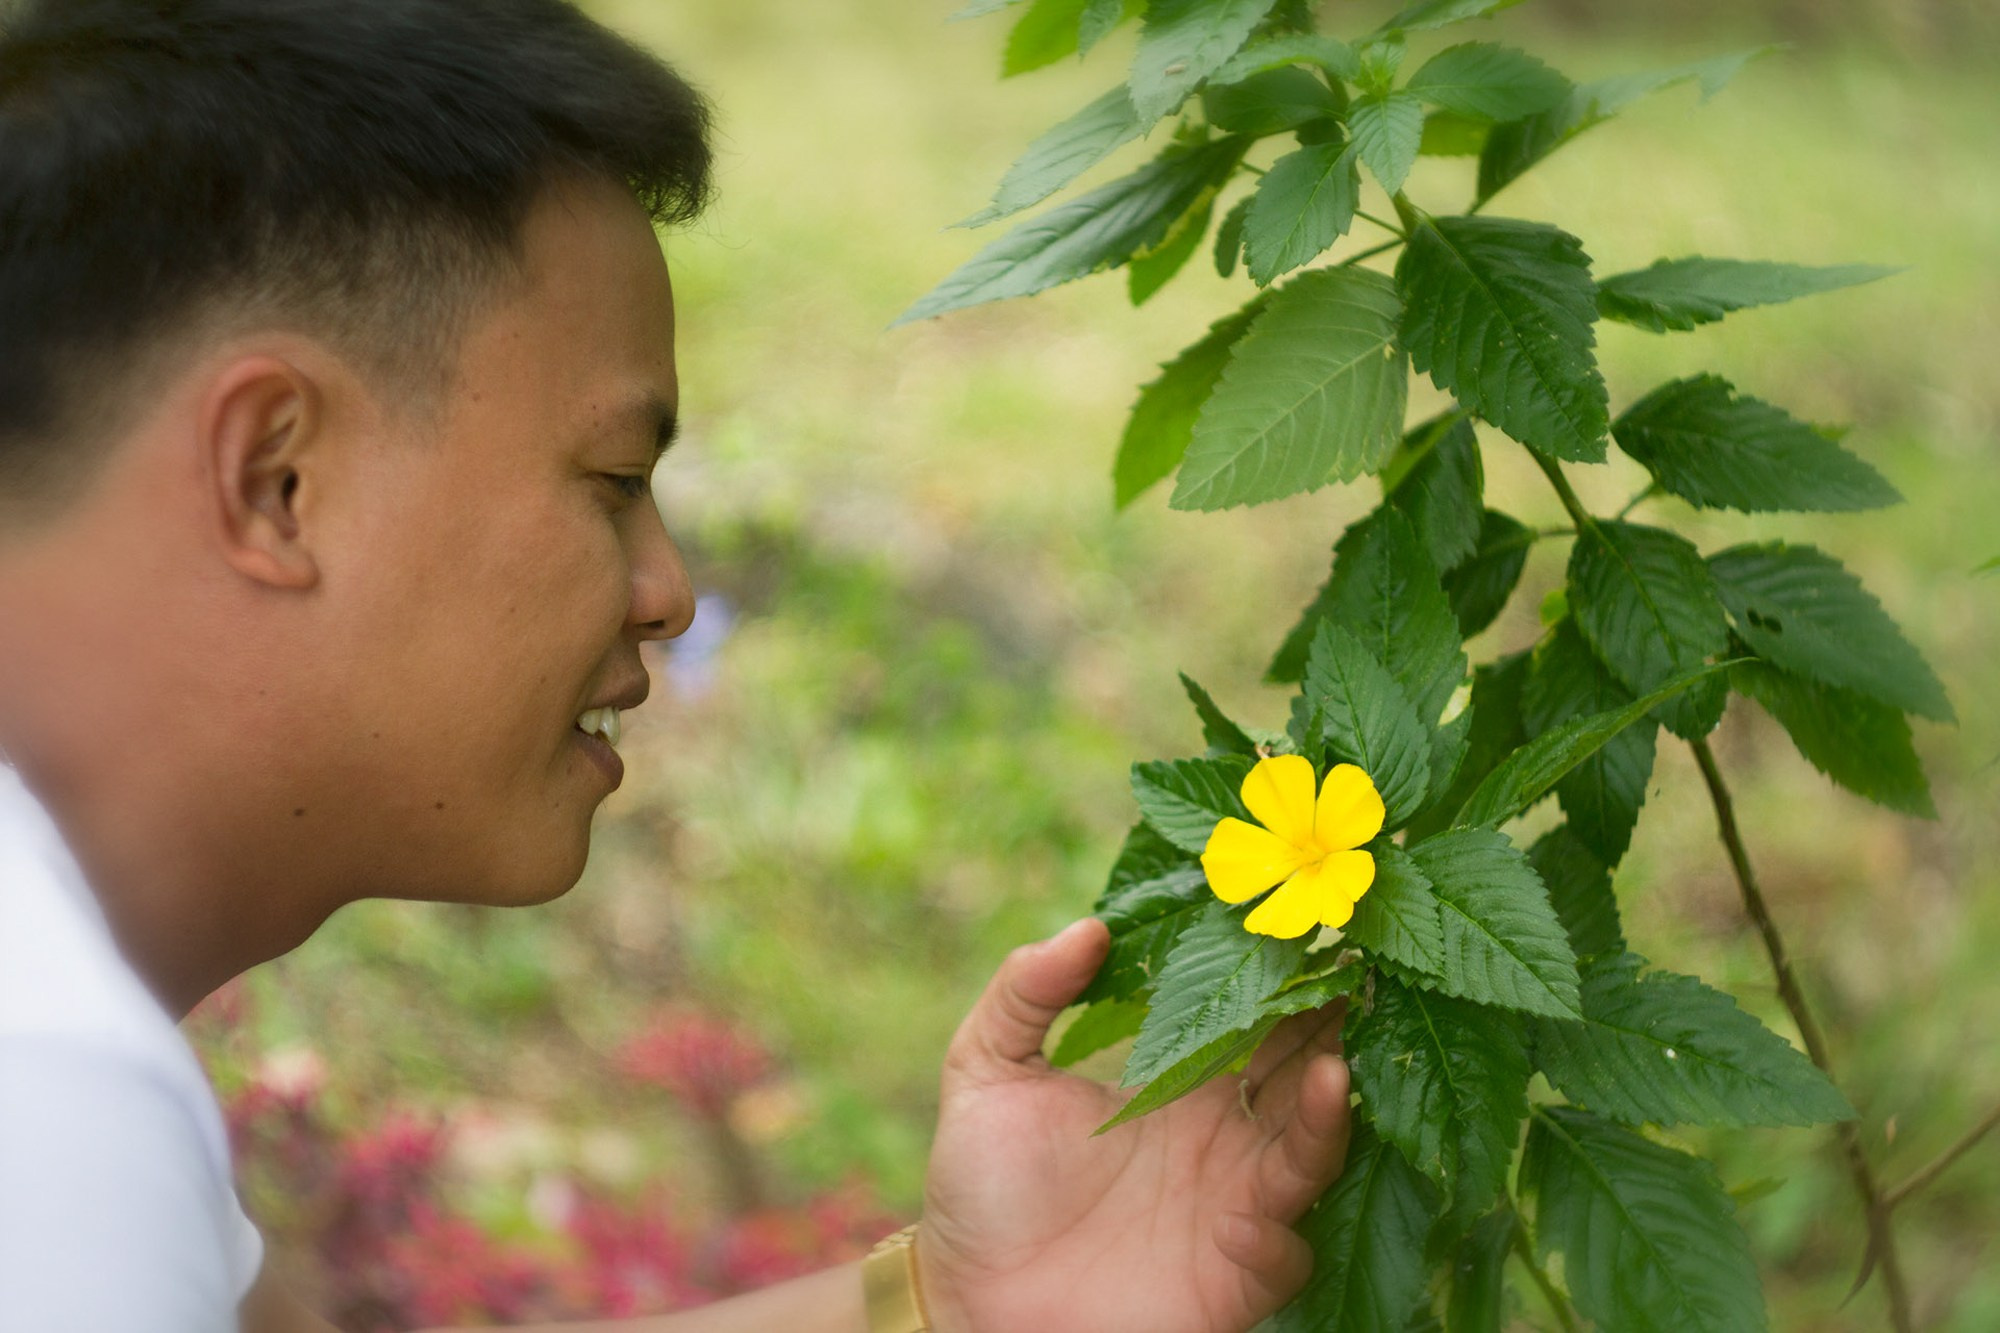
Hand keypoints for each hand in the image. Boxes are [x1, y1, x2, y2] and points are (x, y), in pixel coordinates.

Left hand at [916, 918, 1352, 1332]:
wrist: (970, 1301)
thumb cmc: (981, 1189)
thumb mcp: (986, 1072)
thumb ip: (1026, 993)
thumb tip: (1091, 927)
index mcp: (1179, 1083)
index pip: (1249, 1021)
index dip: (1277, 980)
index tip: (1301, 929)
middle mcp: (1223, 1138)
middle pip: (1299, 1075)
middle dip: (1328, 1029)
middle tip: (1353, 977)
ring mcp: (1235, 1208)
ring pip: (1310, 1155)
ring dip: (1328, 1116)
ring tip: (1333, 1071)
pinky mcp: (1233, 1278)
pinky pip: (1284, 1253)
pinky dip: (1279, 1230)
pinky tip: (1250, 1213)